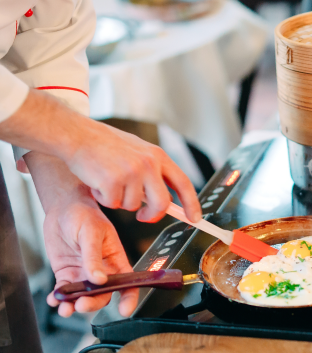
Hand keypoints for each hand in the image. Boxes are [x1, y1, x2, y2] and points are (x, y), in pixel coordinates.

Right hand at [0, 90, 201, 223]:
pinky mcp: (113, 181)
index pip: (183, 183)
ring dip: (120, 200)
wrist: (75, 134)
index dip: (191, 204)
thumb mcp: (137, 151)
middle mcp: (148, 163)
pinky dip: (103, 198)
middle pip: (162, 203)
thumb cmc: (104, 144)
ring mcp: (131, 172)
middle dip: (152, 215)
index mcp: (157, 156)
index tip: (194, 218)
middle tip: (143, 217)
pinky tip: (98, 182)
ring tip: (108, 181)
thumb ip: (153, 173)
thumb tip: (167, 201)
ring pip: (133, 206)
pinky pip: (113, 204)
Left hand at [44, 195, 138, 317]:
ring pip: (83, 296)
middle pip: (103, 295)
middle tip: (82, 304)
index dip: (129, 299)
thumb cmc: (84, 215)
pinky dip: (59, 298)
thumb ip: (94, 257)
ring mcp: (84, 274)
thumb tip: (99, 279)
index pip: (128, 283)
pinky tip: (54, 299)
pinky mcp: (67, 274)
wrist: (63, 208)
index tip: (124, 311)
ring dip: (74, 305)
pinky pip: (65, 291)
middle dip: (93, 303)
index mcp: (116, 260)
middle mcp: (103, 271)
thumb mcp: (92, 232)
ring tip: (65, 309)